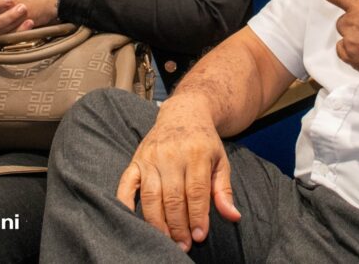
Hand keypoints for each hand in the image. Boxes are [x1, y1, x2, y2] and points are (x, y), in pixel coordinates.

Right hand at [116, 99, 239, 251]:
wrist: (184, 112)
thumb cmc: (204, 141)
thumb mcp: (220, 161)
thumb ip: (224, 190)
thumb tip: (233, 217)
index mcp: (196, 153)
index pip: (195, 191)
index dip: (197, 217)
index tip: (199, 237)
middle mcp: (171, 155)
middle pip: (172, 197)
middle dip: (178, 226)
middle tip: (183, 245)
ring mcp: (150, 157)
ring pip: (151, 196)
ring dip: (158, 222)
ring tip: (166, 240)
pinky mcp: (136, 160)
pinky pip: (126, 185)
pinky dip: (125, 204)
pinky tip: (134, 222)